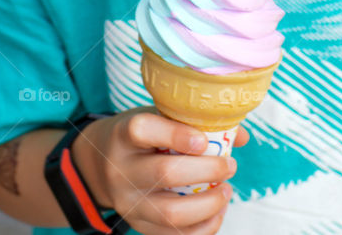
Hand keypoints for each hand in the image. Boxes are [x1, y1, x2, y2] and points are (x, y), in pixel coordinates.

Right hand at [72, 106, 248, 234]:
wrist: (101, 165)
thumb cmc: (142, 137)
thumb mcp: (158, 118)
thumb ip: (196, 121)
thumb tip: (240, 136)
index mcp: (124, 134)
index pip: (142, 130)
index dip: (177, 134)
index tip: (204, 140)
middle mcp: (121, 169)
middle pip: (164, 174)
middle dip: (208, 171)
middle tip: (230, 166)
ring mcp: (127, 201)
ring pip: (170, 212)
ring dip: (209, 204)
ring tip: (226, 191)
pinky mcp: (137, 224)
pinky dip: (203, 227)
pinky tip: (217, 212)